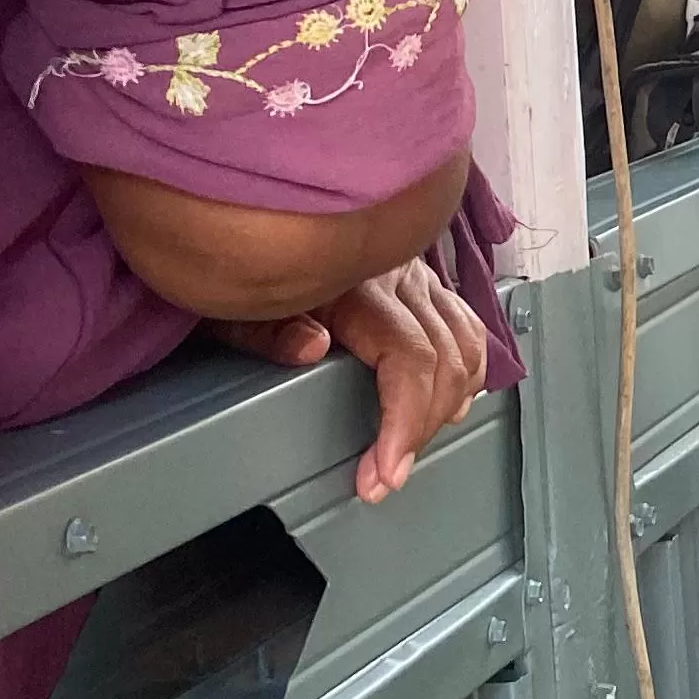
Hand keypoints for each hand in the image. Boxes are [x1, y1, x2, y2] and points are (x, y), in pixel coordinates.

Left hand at [213, 259, 493, 505]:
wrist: (254, 222)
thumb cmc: (239, 264)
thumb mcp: (232, 303)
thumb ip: (267, 330)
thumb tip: (311, 347)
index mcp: (355, 283)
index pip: (409, 357)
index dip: (406, 420)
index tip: (388, 468)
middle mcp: (397, 276)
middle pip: (444, 361)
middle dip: (421, 430)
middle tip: (385, 476)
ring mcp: (415, 276)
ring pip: (465, 346)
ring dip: (447, 406)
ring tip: (411, 447)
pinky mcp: (421, 281)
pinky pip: (465, 326)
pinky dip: (466, 369)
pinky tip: (448, 402)